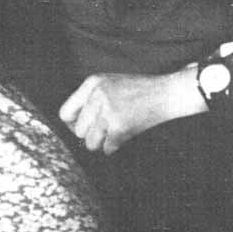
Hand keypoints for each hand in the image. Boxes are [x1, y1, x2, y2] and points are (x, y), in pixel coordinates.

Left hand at [59, 69, 205, 154]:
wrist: (167, 93)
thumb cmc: (138, 91)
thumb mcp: (109, 84)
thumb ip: (90, 99)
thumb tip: (72, 127)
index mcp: (92, 83)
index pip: (65, 113)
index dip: (72, 125)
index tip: (83, 128)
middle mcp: (97, 95)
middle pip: (78, 131)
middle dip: (89, 136)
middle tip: (103, 132)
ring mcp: (108, 111)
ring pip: (90, 143)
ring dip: (100, 143)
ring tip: (111, 135)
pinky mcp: (120, 126)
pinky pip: (107, 148)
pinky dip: (114, 147)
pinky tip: (123, 137)